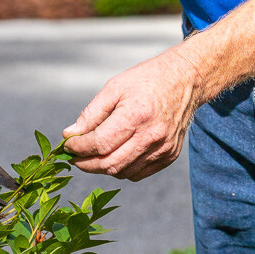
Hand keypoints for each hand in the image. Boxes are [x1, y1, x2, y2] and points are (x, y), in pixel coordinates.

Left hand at [63, 48, 202, 180]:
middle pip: (109, 164)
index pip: (99, 143)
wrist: (186, 80)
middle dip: (86, 164)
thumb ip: (91, 113)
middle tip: (76, 156)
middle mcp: (151, 135)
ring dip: (103, 168)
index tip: (68, 144)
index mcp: (136, 115)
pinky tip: (117, 154)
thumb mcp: (115, 87)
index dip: (78, 147)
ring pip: (122, 172)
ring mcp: (163, 148)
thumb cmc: (147, 80)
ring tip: (94, 155)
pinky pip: (138, 173)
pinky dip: (122, 169)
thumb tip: (70, 134)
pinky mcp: (169, 155)